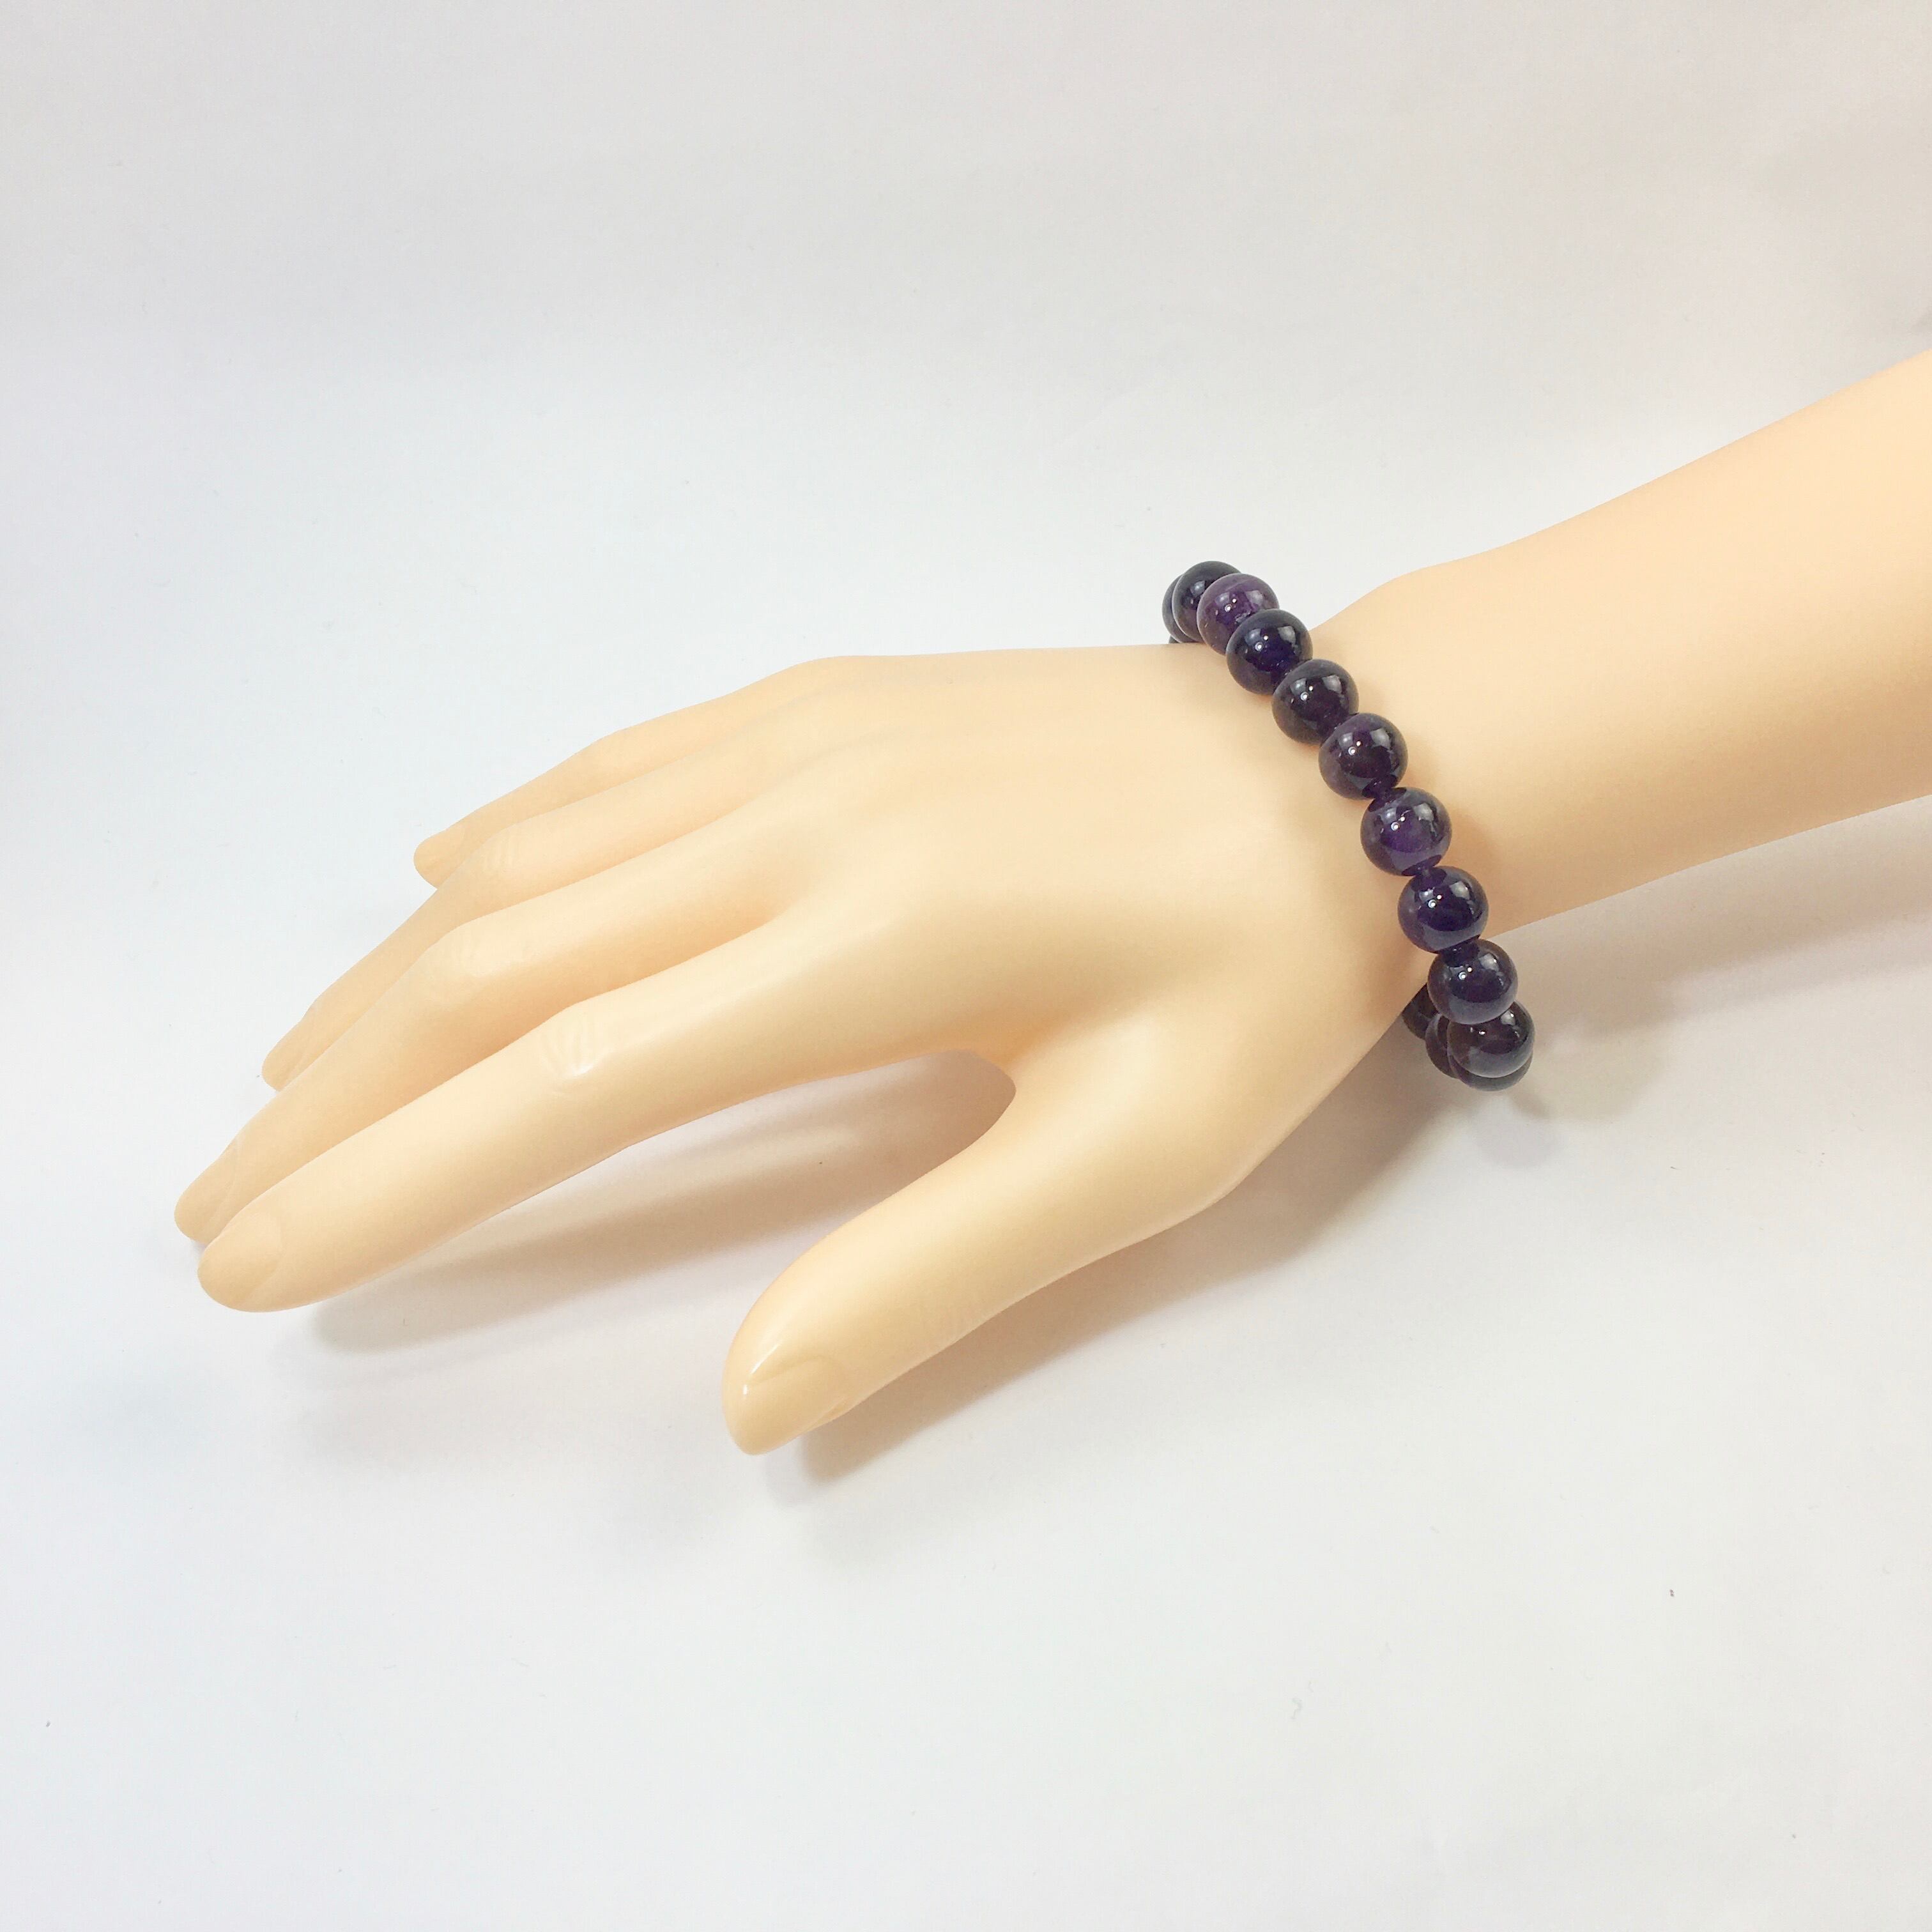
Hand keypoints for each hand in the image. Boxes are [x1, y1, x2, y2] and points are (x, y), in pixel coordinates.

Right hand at [177, 643, 1420, 1450]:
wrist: (1354, 767)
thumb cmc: (1259, 974)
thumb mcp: (1136, 1155)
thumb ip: (936, 1268)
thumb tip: (751, 1395)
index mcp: (864, 949)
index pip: (566, 1082)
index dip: (393, 1179)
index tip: (259, 1260)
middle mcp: (789, 824)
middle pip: (498, 968)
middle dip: (339, 1095)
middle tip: (223, 1196)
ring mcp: (794, 742)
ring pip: (530, 864)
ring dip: (389, 978)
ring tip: (290, 1076)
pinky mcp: (820, 698)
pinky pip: (611, 771)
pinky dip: (502, 838)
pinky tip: (442, 885)